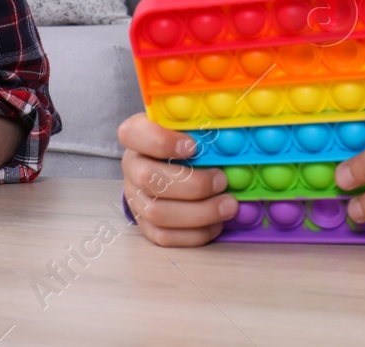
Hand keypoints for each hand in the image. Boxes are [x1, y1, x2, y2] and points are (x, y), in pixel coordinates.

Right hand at [117, 113, 236, 246]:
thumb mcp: (190, 128)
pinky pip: (164, 236)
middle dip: (193, 184)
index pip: (133, 134)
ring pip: (157, 212)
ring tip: (228, 206)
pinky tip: (216, 223)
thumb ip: (203, 130)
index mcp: (137, 135)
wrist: (169, 168)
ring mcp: (135, 198)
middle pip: (148, 179)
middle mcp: (132, 167)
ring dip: (199, 212)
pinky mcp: (145, 225)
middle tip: (223, 180)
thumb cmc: (184, 144)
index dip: (162, 141)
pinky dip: (194, 233)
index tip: (193, 146)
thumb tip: (233, 138)